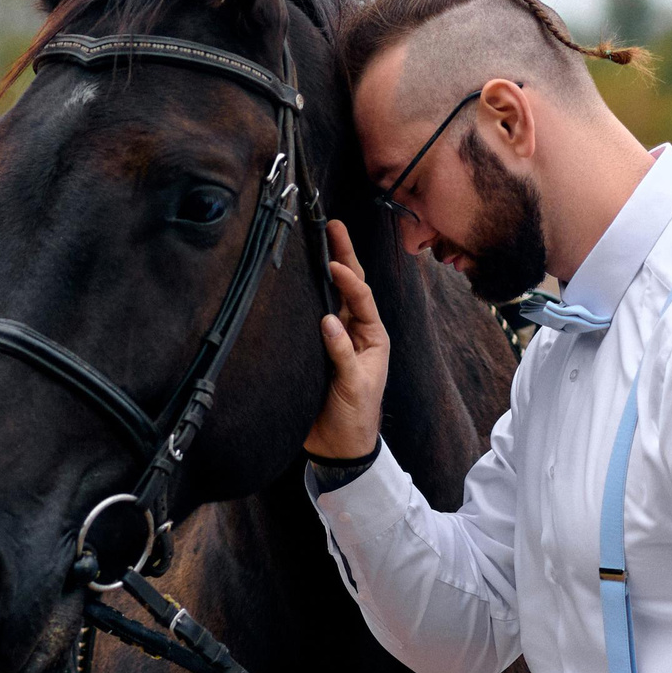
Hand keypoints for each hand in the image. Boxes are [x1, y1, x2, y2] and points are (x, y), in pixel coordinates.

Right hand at [305, 219, 388, 459]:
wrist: (339, 447)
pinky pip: (313, 317)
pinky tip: (298, 279)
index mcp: (372, 338)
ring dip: (326, 269)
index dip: (348, 279)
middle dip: (342, 255)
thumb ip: (342, 354)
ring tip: (318, 239)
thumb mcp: (354, 386)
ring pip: (331, 297)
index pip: (361, 299)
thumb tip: (328, 321)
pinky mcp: (316, 349)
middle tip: (332, 225)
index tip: (333, 262)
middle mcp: (356, 332)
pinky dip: (309, 296)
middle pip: (349, 287)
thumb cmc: (355, 417)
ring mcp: (336, 338)